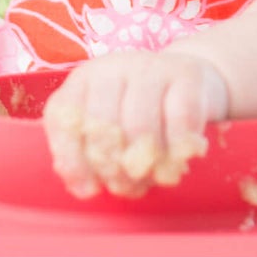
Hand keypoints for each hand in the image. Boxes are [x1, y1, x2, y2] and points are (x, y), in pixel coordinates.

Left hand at [41, 49, 229, 199]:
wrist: (194, 80)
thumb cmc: (142, 113)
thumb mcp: (108, 128)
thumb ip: (87, 156)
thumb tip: (82, 187)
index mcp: (84, 79)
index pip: (63, 117)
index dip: (72, 159)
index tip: (89, 190)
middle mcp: (112, 67)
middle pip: (101, 124)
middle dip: (113, 167)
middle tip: (128, 187)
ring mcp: (151, 66)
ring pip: (140, 124)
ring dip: (147, 163)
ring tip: (155, 178)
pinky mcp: (188, 73)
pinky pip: (180, 118)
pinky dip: (179, 148)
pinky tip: (180, 160)